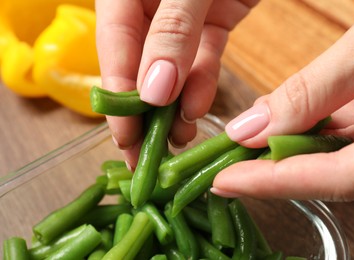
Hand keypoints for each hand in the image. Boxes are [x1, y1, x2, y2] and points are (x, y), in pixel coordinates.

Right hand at [95, 0, 257, 168]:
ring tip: (179, 137)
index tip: (126, 137)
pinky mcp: (213, 22)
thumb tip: (154, 92)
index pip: (113, 45)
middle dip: (143, 112)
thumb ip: (172, 31)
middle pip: (138, 66)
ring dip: (175, 107)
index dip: (118, 94)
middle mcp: (149, 7)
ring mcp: (182, 17)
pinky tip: (198, 109)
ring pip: (173, 70)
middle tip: (146, 156)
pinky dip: (202, 86)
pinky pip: (205, 59)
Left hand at [212, 0, 353, 201]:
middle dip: (281, 168)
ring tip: (252, 140)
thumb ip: (317, 88)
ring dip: (300, 145)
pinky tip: (298, 116)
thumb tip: (252, 127)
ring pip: (351, 151)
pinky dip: (327, 123)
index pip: (336, 179)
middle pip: (340, 172)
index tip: (224, 183)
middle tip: (230, 164)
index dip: (274, 183)